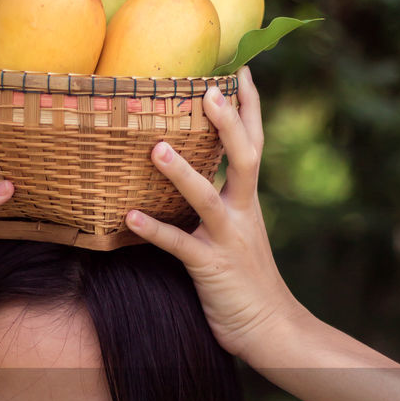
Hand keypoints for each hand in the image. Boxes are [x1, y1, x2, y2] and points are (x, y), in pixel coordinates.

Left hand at [125, 66, 301, 360]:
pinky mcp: (211, 269)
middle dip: (228, 122)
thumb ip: (216, 209)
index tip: (241, 70)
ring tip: (156, 147)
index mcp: (248, 203)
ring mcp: (227, 241)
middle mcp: (242, 214)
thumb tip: (186, 182)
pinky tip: (129, 218)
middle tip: (208, 89)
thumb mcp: (236, 237)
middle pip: (243, 158)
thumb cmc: (245, 283)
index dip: (249, 108)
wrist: (271, 330)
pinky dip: (155, 231)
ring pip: (206, 199)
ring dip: (182, 173)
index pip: (253, 145)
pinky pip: (179, 246)